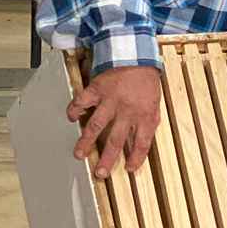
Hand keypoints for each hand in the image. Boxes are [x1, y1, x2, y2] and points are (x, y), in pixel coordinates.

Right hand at [67, 65, 161, 179]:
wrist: (137, 54)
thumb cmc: (146, 79)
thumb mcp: (155, 102)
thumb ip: (148, 121)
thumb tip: (142, 140)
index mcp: (145, 114)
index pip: (142, 143)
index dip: (136, 158)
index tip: (129, 169)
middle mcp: (127, 110)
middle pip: (116, 140)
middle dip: (107, 159)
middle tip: (99, 173)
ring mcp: (111, 100)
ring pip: (96, 125)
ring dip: (86, 141)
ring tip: (79, 154)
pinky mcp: (98, 89)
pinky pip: (83, 102)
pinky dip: (75, 110)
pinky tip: (71, 117)